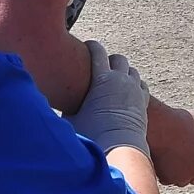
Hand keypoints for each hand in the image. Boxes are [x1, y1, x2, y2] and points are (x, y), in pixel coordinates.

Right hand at [65, 40, 149, 156]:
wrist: (119, 147)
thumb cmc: (91, 134)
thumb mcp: (71, 117)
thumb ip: (65, 104)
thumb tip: (50, 101)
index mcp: (101, 79)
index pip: (97, 52)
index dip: (91, 46)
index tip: (86, 46)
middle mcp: (121, 80)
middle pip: (118, 58)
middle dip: (110, 60)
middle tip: (101, 67)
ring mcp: (134, 89)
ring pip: (132, 70)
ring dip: (123, 72)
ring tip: (114, 80)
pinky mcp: (144, 101)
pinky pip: (142, 84)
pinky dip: (135, 84)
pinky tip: (128, 92)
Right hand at [149, 100, 193, 186]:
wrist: (158, 127)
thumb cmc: (176, 121)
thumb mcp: (193, 120)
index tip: (193, 157)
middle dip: (189, 170)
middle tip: (180, 158)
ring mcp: (183, 177)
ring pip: (181, 180)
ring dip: (176, 173)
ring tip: (168, 157)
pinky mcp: (168, 179)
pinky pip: (166, 180)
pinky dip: (163, 173)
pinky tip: (160, 159)